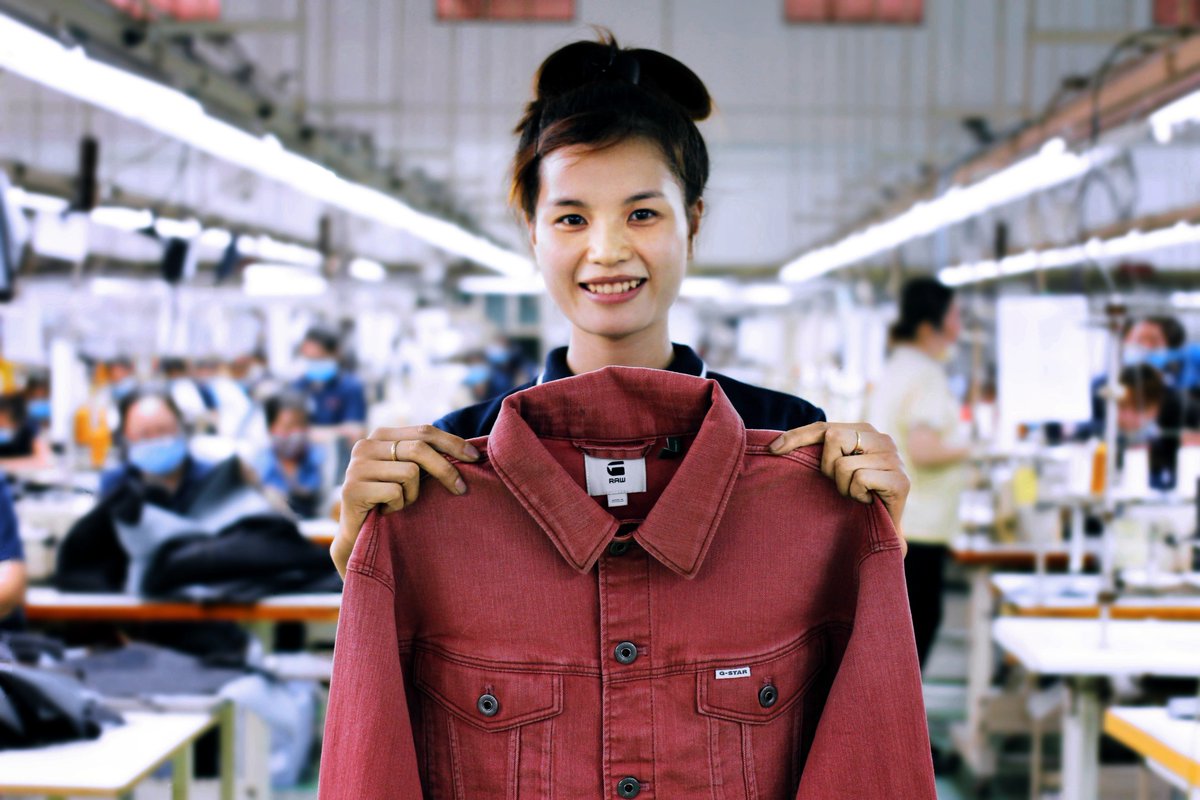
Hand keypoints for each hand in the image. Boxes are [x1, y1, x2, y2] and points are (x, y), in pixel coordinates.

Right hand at [331, 425, 480, 576]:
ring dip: (413, 494)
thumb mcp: (409, 472)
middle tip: (460, 489)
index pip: (424, 431)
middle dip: (445, 469)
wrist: (357, 535)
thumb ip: (426, 456)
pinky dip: (399, 505)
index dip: (452, 442)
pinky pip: (395, 492)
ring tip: (401, 502)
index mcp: (381, 435)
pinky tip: (386, 511)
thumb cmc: (389, 500)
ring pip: (410, 472)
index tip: (475, 457)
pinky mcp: (352, 489)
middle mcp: (365, 445)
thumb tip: (469, 451)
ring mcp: (356, 466)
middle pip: (419, 449)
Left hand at [768, 422, 909, 555]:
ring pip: (844, 465)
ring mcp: (894, 459)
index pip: (824, 427)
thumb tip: (775, 445)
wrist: (884, 532)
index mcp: (866, 431)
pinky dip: (857, 494)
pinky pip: (860, 479)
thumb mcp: (836, 469)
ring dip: (843, 487)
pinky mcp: (900, 480)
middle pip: (833, 439)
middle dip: (826, 467)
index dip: (796, 436)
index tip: (773, 449)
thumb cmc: (855, 497)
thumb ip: (821, 452)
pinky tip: (867, 501)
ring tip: (856, 495)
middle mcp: (883, 439)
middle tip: (838, 485)